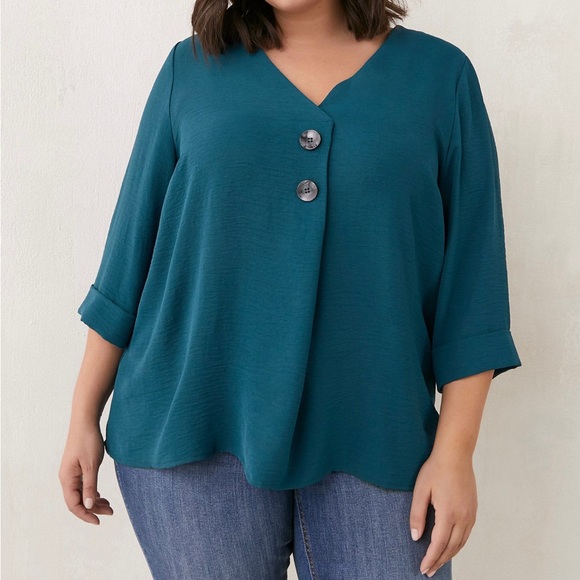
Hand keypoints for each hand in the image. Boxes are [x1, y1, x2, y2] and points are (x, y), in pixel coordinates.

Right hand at [58, 421, 113, 524]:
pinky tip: (102, 496)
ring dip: (94, 501)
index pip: (74, 505)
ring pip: (81, 494)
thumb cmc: (88, 441)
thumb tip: (89, 506)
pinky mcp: (77, 468)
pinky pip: (83, 486)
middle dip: (93, 509)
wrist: (85, 422)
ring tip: (109, 506)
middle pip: (78, 501)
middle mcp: (67, 478)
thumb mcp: (92, 465)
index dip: (86, 515)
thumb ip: (90, 486)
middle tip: (111, 512)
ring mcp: (71, 473)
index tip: (100, 521)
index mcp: (67, 479)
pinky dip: (92, 492)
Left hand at [409, 452, 477, 576]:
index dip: (430, 558)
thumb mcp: (421, 491)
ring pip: (461, 543)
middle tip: (429, 571)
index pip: (438, 544)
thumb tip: (416, 537)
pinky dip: (458, 544)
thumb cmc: (436, 470)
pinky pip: (466, 534)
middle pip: (451, 547)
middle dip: (439, 561)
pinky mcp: (473, 510)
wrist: (455, 455)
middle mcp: (462, 517)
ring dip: (449, 555)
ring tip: (438, 562)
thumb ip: (417, 515)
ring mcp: (470, 514)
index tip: (423, 568)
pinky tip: (451, 546)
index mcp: (448, 514)